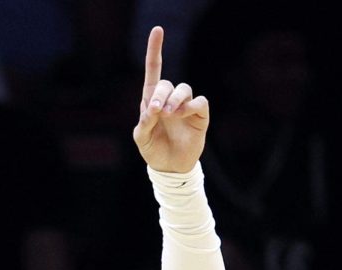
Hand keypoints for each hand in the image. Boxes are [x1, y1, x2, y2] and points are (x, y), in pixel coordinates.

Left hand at [133, 26, 208, 172]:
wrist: (170, 167)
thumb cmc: (153, 150)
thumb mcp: (142, 138)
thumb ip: (144, 122)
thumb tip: (153, 109)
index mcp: (152, 101)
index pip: (154, 71)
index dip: (155, 50)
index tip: (158, 30)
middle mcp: (170, 99)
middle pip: (167, 83)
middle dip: (160, 95)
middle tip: (156, 111)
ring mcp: (186, 106)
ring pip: (184, 89)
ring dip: (174, 100)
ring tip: (168, 115)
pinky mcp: (199, 115)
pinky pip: (199, 102)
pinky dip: (189, 107)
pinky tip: (181, 116)